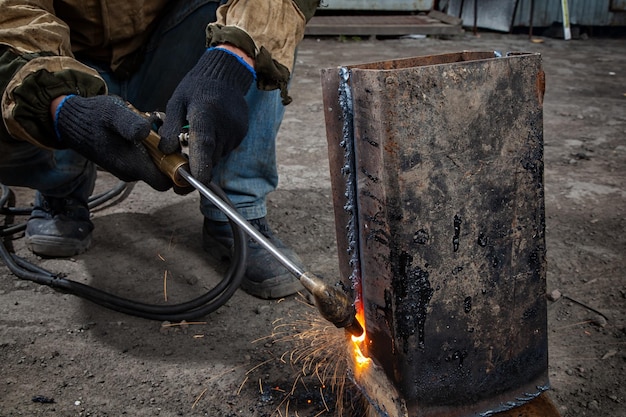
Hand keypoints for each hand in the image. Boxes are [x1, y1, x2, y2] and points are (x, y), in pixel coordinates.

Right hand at [53, 95, 171, 190]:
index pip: (165, 183)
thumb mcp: (114, 113)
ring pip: (154, 165)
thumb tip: (146, 132)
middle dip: (168, 154)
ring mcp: (126, 169)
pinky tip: (142, 130)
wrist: (71, 121)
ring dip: (158, 148)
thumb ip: (131, 124)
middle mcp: (130, 172)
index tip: (180, 152)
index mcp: (131, 165)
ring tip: (150, 126)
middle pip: (163, 173)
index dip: (178, 172)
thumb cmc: (94, 115)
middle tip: (163, 131)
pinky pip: (144, 159)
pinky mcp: (124, 163)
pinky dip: (148, 147)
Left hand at [158, 47, 254, 184]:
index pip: (204, 146)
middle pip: (210, 158)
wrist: (225, 75)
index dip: (200, 166)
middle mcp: (224, 126)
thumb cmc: (196, 88)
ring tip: (198, 136)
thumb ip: (170, 127)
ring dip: (206, 154)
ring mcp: (235, 132)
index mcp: (205, 116)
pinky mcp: (241, 134)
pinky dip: (216, 147)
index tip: (194, 181)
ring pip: (217, 156)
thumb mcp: (176, 101)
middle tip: (182, 162)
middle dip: (197, 164)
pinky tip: (211, 131)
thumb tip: (166, 151)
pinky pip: (225, 149)